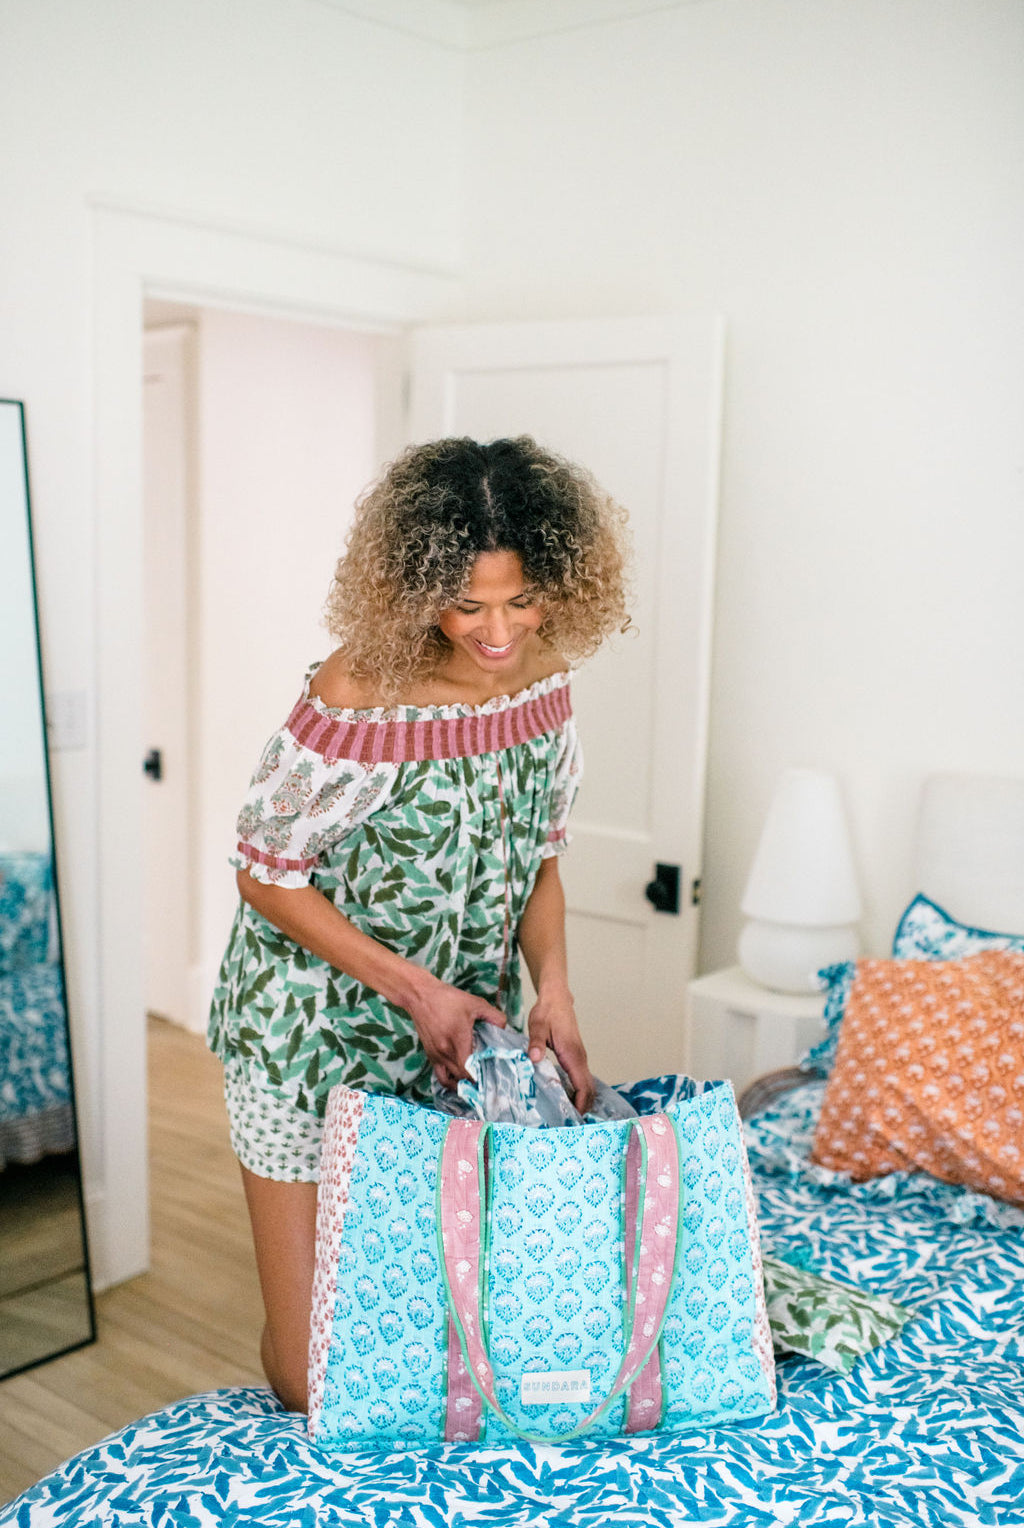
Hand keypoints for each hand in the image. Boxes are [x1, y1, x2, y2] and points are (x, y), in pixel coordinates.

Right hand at [406, 976, 505, 1091]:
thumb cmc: (448, 999)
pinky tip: (458, 1076)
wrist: (421, 996)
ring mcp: (435, 1055)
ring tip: (473, 1080)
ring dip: (461, 1083)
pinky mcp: (430, 1055)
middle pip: (461, 1078)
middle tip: (486, 1078)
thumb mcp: (476, 1003)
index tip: (490, 1075)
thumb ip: (494, 1016)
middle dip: (474, 1080)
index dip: (480, 1077)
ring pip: (449, 1081)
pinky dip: (449, 1080)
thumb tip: (504, 1029)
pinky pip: (439, 1075)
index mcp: (458, 1041)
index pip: (469, 1071)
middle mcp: (445, 1052)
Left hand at [527, 982, 594, 1114]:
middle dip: (582, 1109)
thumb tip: (534, 1059)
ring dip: (581, 1102)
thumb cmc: (547, 1012)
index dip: (580, 1105)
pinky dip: (578, 1093)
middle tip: (567, 1126)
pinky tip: (565, 1100)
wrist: (557, 999)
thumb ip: (536, 1042)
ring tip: (566, 1118)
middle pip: (589, 1090)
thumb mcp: (538, 1025)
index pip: (583, 1087)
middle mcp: (580, 1059)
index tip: (571, 1121)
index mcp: (573, 1055)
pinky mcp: (575, 1057)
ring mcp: (579, 1058)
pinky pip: (581, 1080)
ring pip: (586, 1086)